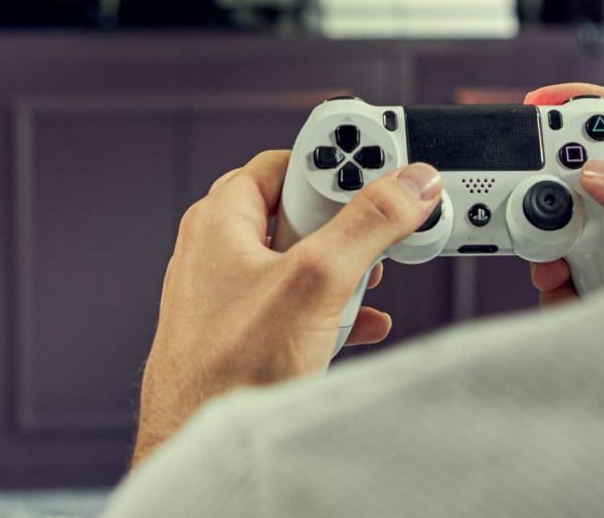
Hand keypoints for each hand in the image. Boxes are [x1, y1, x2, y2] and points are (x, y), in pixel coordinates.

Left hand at [132, 150, 441, 464]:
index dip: (336, 162)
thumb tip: (408, 185)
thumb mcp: (315, 282)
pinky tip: (359, 324)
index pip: (286, 160)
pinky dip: (330, 309)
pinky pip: (296, 303)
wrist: (195, 442)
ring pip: (302, 261)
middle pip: (300, 210)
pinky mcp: (243, 332)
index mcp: (221, 218)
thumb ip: (367, 224)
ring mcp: (229, 293)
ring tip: (367, 288)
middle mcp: (218, 248)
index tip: (383, 170)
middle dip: (346, 225)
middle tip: (378, 238)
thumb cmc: (227, 371)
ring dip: (342, 272)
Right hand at [521, 83, 603, 305]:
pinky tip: (559, 291)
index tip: (544, 104)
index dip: (597, 100)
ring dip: (558, 239)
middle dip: (566, 182)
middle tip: (538, 195)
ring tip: (551, 258)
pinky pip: (585, 276)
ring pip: (590, 228)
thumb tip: (600, 171)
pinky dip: (562, 281)